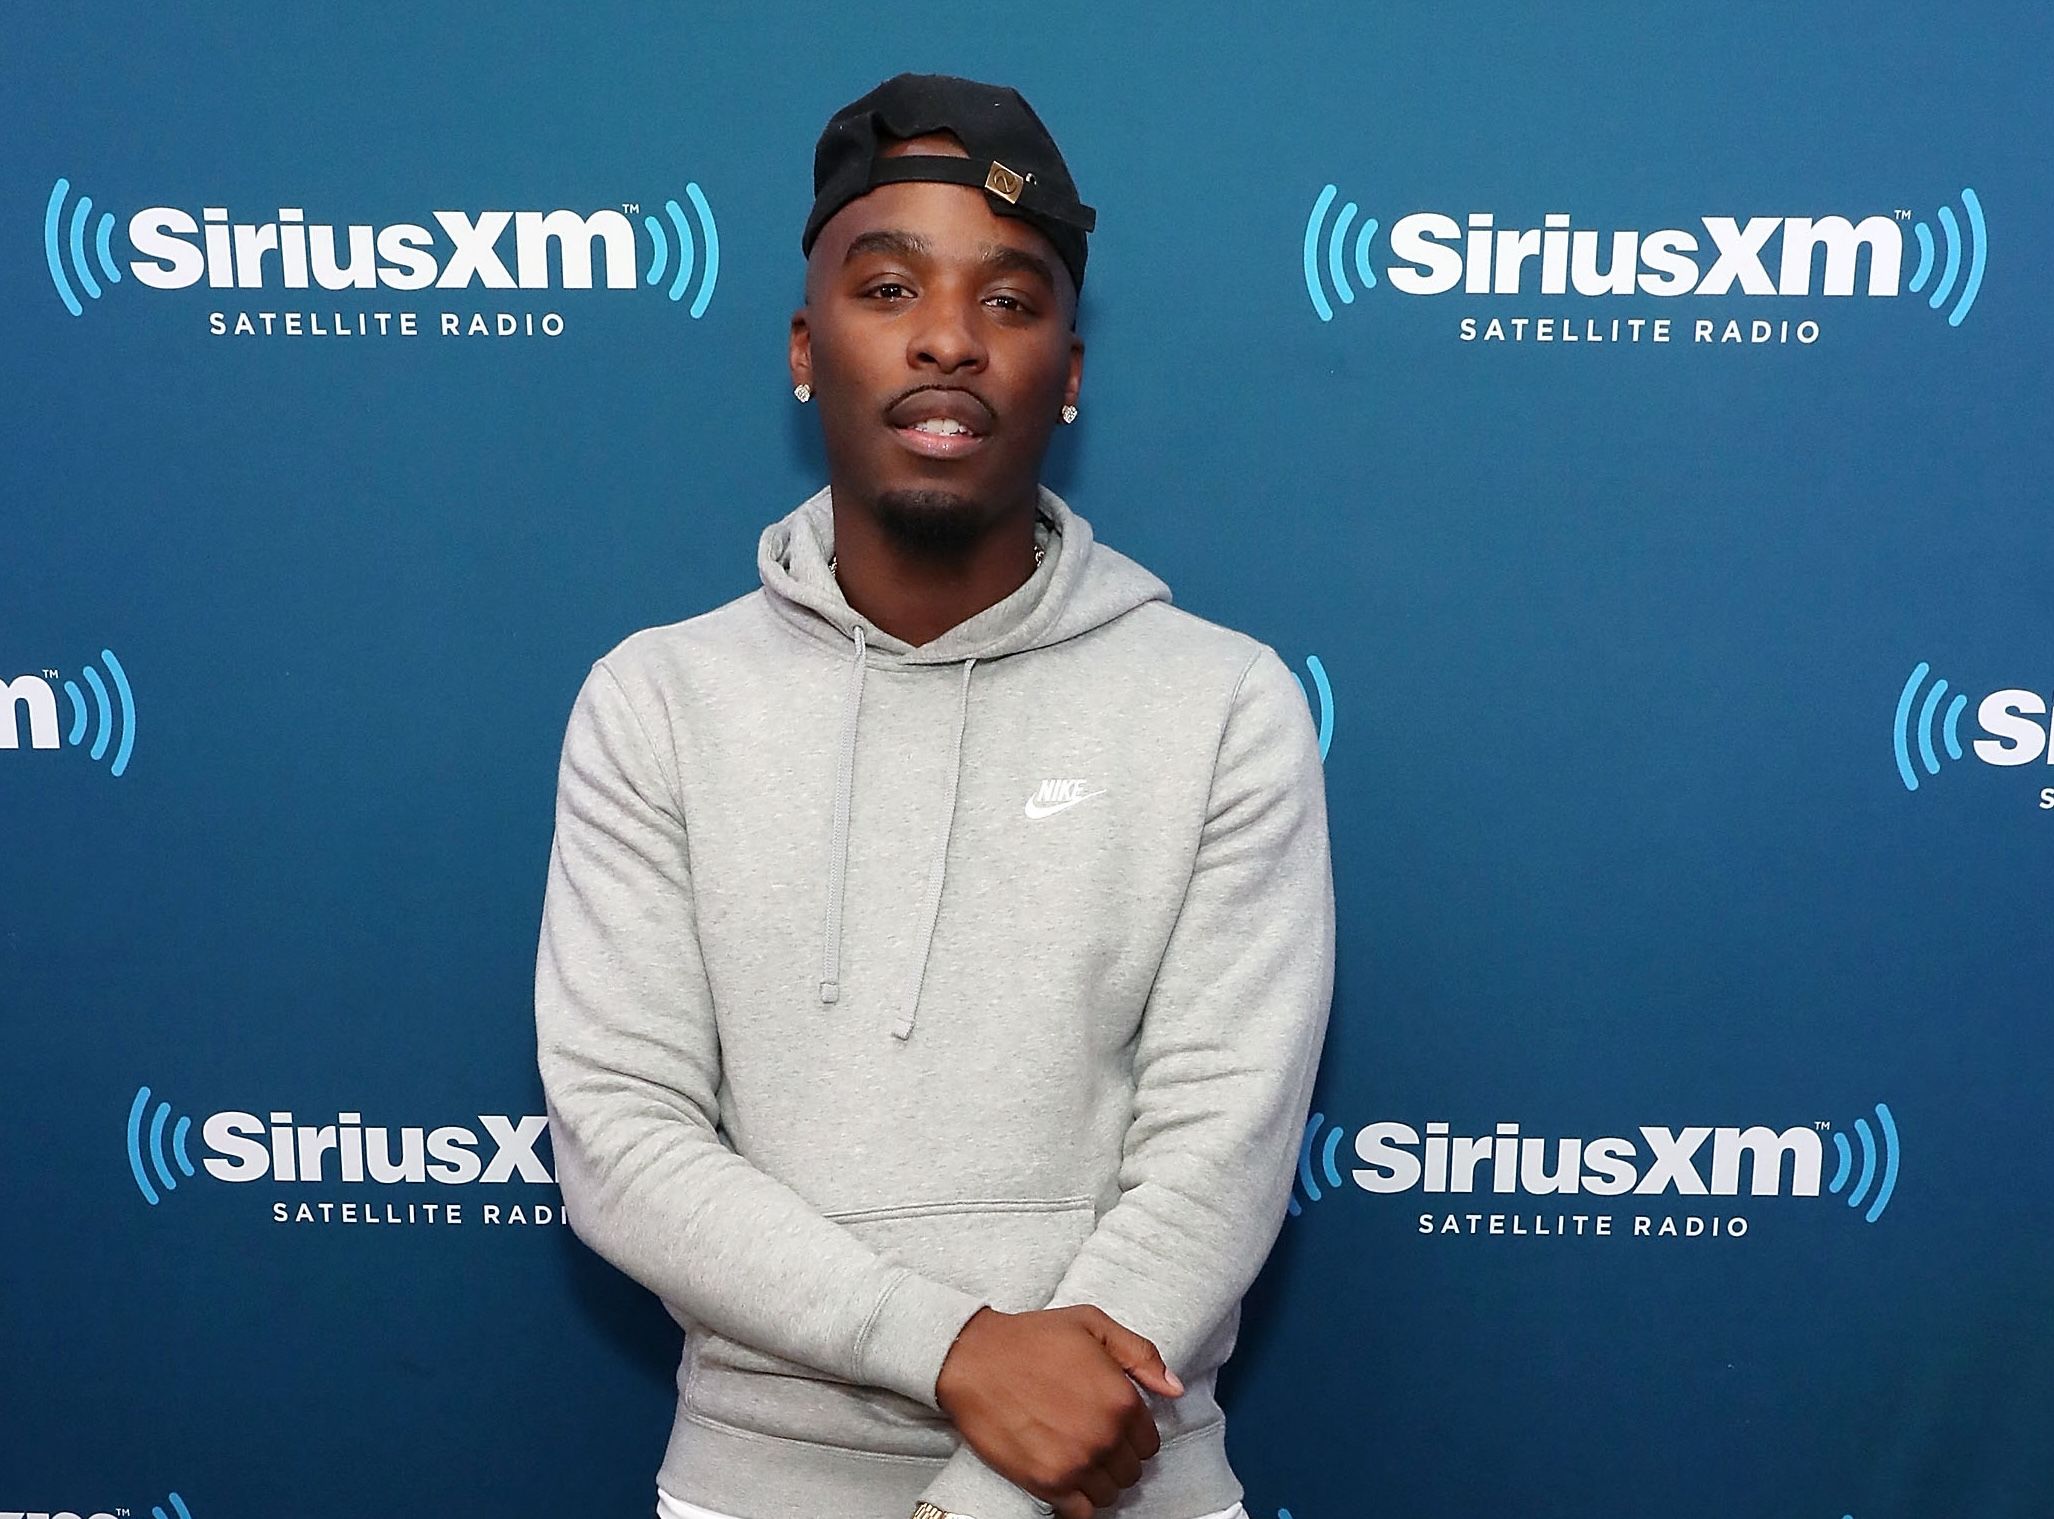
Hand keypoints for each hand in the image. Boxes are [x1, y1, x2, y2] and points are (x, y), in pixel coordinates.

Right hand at [934, 1304, 1184, 1518]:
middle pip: (1131, 1471)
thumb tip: (1174, 1389)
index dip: (1132, 1434)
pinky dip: (1078, 1502)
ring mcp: (1076, 1463)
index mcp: (1121, 1399)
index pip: (1150, 1442)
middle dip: (1117, 1458)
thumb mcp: (1093, 1325)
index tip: (1113, 1426)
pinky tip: (1066, 1481)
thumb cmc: (1032, 1338)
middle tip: (1092, 1440)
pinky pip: (1081, 1514)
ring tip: (1078, 1459)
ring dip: (1098, 1481)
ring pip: (1109, 1494)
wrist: (974, 1358)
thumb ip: (1140, 1355)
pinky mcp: (1046, 1483)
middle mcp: (1105, 1436)